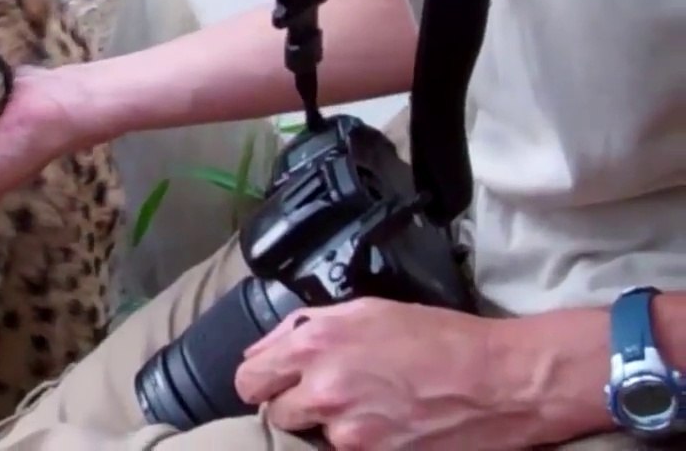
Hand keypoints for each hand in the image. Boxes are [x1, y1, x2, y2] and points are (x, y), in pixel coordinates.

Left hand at [235, 298, 520, 450]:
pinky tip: (386, 427)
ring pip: (311, 437)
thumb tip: (263, 351)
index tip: (277, 383)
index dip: (263, 382)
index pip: (250, 379)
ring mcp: (347, 431)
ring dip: (329, 427)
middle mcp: (323, 388)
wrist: (498, 380)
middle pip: (275, 414)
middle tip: (329, 396)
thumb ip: (304, 329)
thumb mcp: (365, 311)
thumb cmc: (436, 338)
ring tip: (368, 409)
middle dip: (294, 406)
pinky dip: (358, 445)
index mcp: (314, 343)